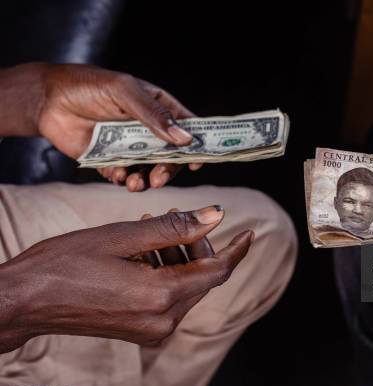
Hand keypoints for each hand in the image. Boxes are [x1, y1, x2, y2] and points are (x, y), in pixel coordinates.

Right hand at [0, 205, 252, 352]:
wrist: (25, 301)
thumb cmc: (66, 264)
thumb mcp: (123, 235)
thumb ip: (176, 228)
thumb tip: (216, 215)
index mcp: (161, 296)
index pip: (217, 271)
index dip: (236, 250)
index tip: (249, 233)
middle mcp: (163, 320)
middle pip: (202, 278)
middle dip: (196, 245)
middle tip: (173, 218)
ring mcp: (152, 329)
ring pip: (186, 286)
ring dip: (177, 256)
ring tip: (150, 229)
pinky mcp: (141, 330)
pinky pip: (169, 297)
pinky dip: (165, 272)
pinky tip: (144, 251)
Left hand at [37, 63, 202, 190]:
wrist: (47, 101)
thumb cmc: (87, 86)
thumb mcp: (124, 92)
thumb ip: (154, 116)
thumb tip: (185, 138)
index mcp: (158, 107)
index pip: (187, 127)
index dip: (197, 145)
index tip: (197, 162)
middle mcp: (148, 129)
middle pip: (170, 155)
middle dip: (168, 169)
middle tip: (158, 178)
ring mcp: (130, 146)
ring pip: (149, 169)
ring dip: (147, 180)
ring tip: (135, 183)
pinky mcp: (110, 160)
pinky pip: (124, 175)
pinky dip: (124, 180)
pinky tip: (118, 177)